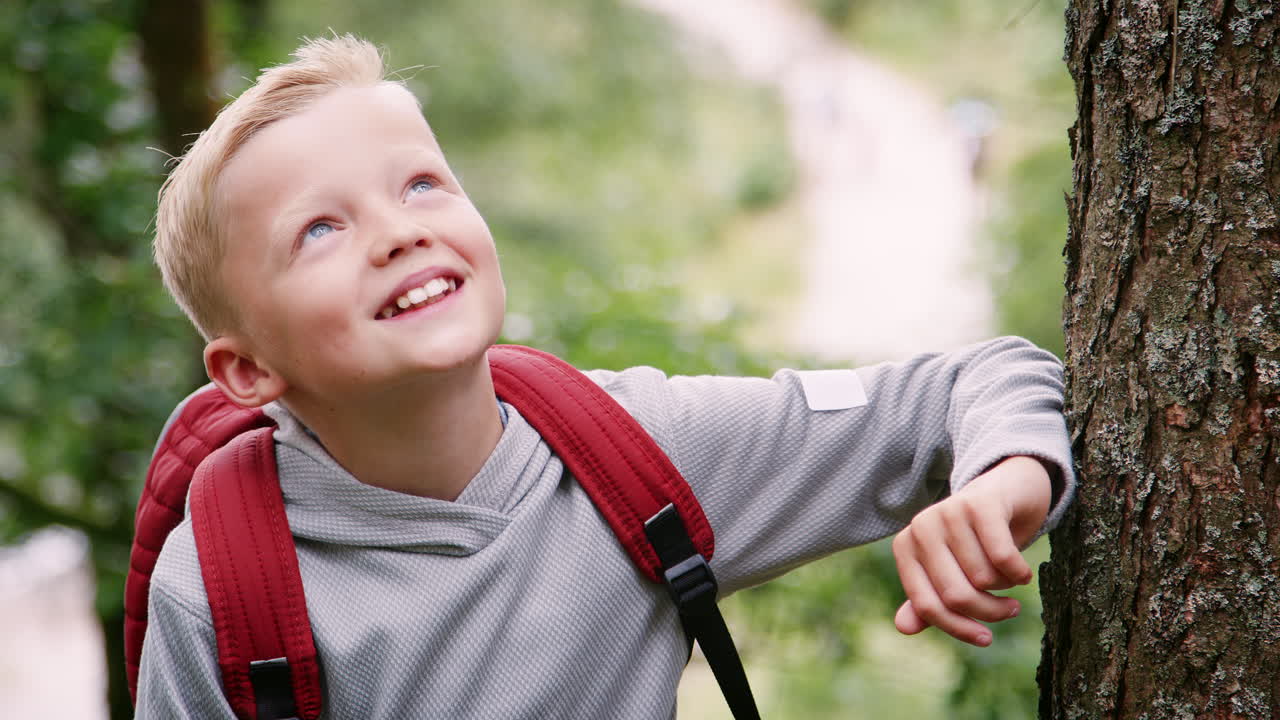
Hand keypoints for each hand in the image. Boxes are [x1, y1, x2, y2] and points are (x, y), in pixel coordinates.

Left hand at [890, 455, 1051, 645]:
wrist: (1006, 491)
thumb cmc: (973, 540)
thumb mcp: (948, 570)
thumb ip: (927, 599)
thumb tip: (903, 627)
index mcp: (905, 548)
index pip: (926, 605)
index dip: (958, 628)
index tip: (985, 639)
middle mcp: (920, 527)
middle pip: (956, 596)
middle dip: (989, 611)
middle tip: (1010, 608)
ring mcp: (948, 512)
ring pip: (983, 579)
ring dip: (1005, 586)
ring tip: (1008, 575)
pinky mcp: (979, 503)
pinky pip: (1002, 558)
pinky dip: (1019, 573)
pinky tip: (1022, 571)